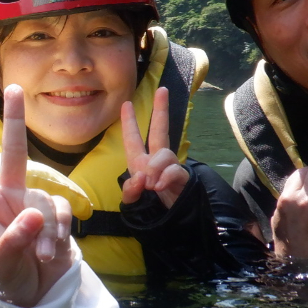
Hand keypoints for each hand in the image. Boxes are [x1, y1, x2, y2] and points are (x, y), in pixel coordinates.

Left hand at [0, 84, 73, 307]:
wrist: (36, 296)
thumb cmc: (6, 278)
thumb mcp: (0, 266)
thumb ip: (14, 241)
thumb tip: (34, 213)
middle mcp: (8, 198)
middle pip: (13, 153)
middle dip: (15, 121)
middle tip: (15, 88)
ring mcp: (33, 204)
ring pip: (43, 199)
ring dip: (45, 229)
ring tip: (41, 256)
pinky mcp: (56, 215)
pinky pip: (60, 212)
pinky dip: (58, 232)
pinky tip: (53, 252)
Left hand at [120, 87, 187, 207]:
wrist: (170, 218)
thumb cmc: (149, 205)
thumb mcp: (133, 200)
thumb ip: (131, 190)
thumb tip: (140, 177)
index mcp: (139, 161)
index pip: (133, 138)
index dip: (129, 122)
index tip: (126, 103)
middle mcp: (155, 159)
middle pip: (159, 130)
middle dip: (160, 110)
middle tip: (162, 89)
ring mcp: (170, 167)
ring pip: (164, 153)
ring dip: (154, 167)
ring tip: (150, 184)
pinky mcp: (182, 177)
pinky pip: (174, 170)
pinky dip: (164, 178)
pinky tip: (158, 187)